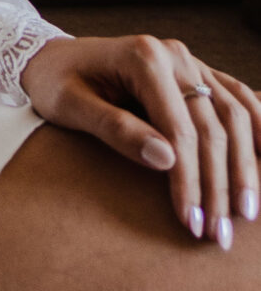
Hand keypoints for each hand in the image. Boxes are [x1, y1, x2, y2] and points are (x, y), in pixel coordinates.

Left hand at [19, 32, 260, 245]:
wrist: (52, 56)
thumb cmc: (55, 82)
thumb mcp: (69, 106)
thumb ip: (115, 128)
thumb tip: (165, 159)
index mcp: (143, 57)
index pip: (180, 130)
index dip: (189, 181)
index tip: (191, 223)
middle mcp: (174, 54)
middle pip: (214, 127)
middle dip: (220, 185)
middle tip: (220, 235)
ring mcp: (190, 61)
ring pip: (236, 115)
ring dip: (246, 167)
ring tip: (246, 215)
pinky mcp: (197, 72)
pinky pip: (239, 97)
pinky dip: (259, 127)